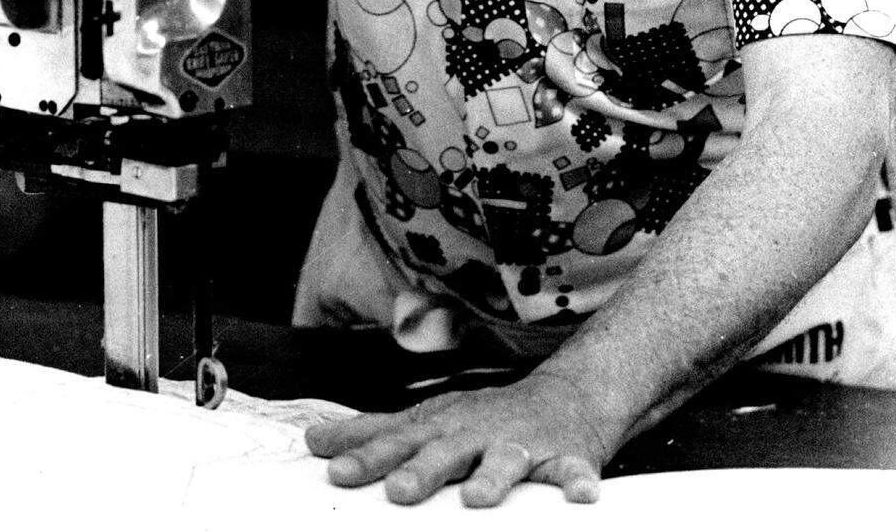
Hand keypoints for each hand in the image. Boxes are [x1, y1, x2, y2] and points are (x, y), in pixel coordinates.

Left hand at [304, 368, 612, 507]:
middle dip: (422, 471)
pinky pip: (572, 471)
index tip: (335, 473)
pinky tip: (580, 496)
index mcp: (442, 428)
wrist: (566, 395)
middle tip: (398, 492)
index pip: (397, 442)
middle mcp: (477, 434)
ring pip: (505, 461)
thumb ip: (373, 433)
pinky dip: (576, 482)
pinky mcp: (565, 457)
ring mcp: (521, 444)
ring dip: (492, 478)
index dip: (367, 458)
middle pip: (445, 452)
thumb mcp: (428, 420)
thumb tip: (314, 441)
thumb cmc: (483, 418)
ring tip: (477, 499)